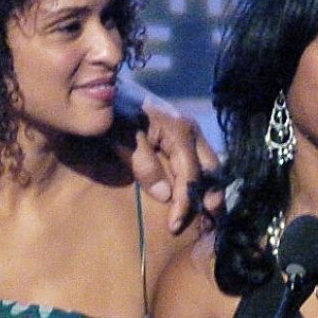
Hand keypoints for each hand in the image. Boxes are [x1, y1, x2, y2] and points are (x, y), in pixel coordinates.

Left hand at [118, 87, 219, 231]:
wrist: (106, 89)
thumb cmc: (112, 113)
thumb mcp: (122, 137)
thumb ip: (143, 164)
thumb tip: (165, 195)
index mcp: (179, 131)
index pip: (190, 176)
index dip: (185, 203)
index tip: (175, 226)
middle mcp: (192, 130)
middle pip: (212, 171)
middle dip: (211, 200)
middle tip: (206, 227)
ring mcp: (190, 131)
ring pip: (211, 166)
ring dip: (210, 192)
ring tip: (207, 217)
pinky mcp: (183, 134)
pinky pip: (201, 160)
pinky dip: (202, 181)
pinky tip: (197, 197)